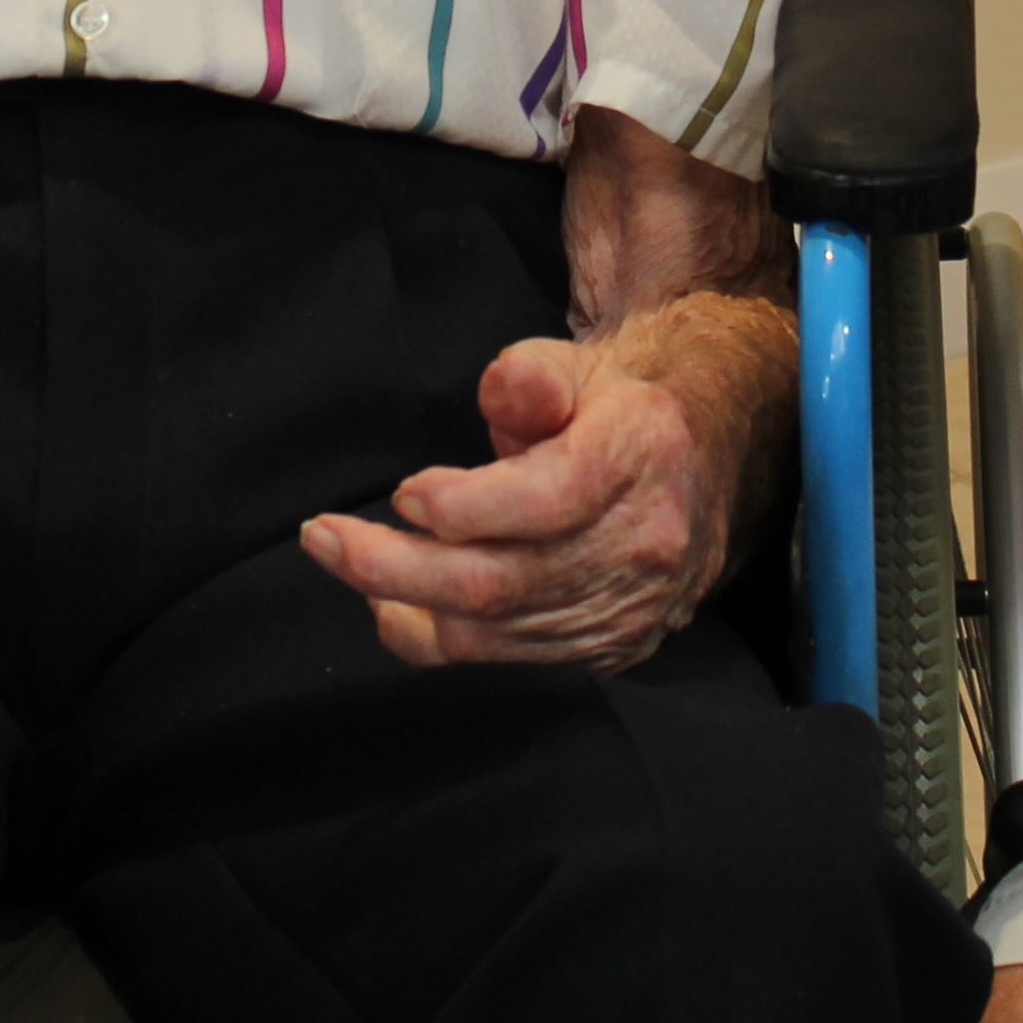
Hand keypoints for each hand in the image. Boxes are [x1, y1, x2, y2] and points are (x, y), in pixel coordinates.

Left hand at [297, 316, 774, 668]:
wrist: (699, 464)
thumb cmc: (614, 407)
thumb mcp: (575, 364)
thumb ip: (530, 376)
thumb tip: (499, 394)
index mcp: (641, 454)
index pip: (548, 499)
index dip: (467, 506)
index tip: (406, 493)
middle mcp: (642, 543)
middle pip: (502, 580)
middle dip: (396, 567)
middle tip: (323, 538)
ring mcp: (628, 608)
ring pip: (495, 630)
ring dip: (404, 602)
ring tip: (345, 559)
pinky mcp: (607, 648)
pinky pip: (507, 658)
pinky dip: (439, 635)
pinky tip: (396, 604)